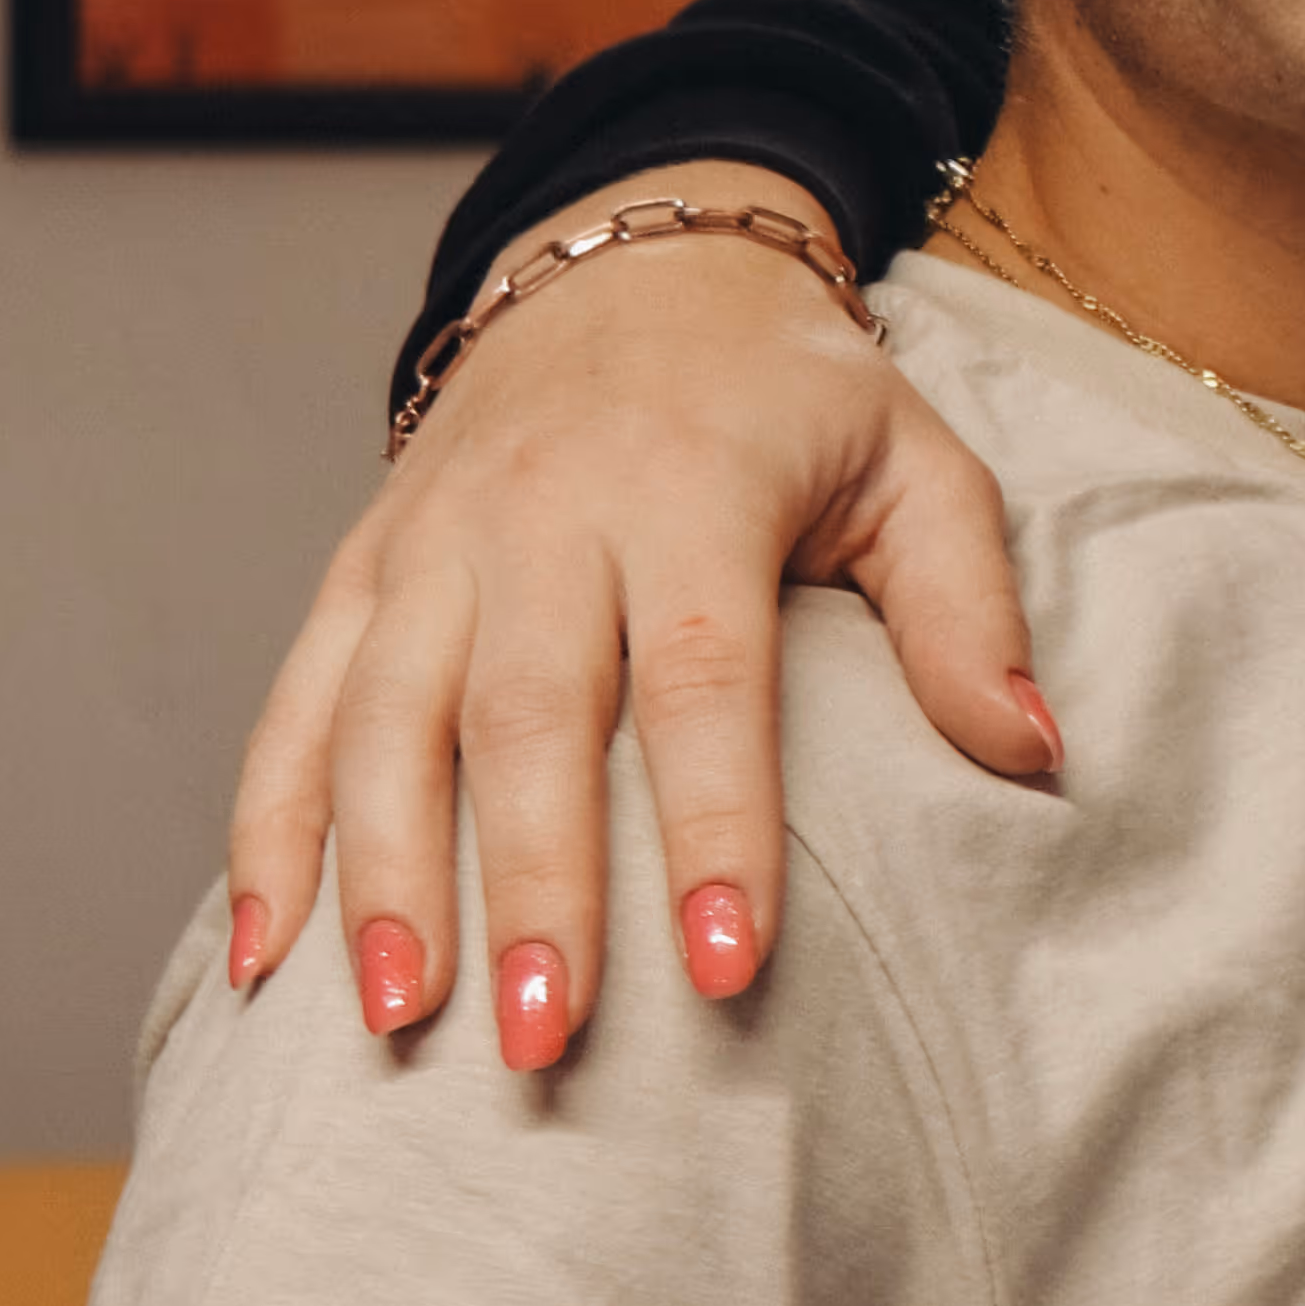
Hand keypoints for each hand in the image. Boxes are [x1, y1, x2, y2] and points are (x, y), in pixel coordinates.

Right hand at [227, 175, 1054, 1066]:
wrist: (633, 263)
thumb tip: (1034, 752)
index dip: (713, 825)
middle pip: (529, 715)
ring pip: (386, 719)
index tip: (726, 964)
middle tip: (546, 1042)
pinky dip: (270, 832)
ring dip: (385, 878)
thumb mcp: (916, 462)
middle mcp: (542, 511)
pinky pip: (295, 705)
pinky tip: (273, 955)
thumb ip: (967, 608)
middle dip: (533, 887)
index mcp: (693, 485)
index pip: (702, 675)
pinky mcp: (361, 565)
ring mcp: (434, 539)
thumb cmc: (793, 397)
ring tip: (403, 1020)